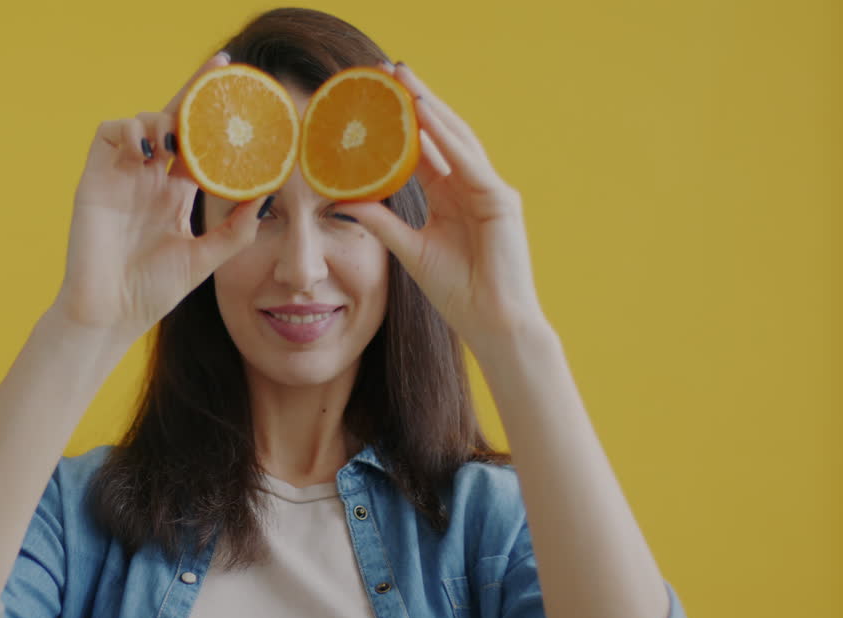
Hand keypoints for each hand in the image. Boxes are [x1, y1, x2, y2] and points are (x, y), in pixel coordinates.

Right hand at [53, 52, 269, 344]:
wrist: (110, 314)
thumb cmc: (152, 292)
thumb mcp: (205, 258)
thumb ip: (236, 230)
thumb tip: (266, 194)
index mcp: (175, 193)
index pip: (199, 142)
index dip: (215, 116)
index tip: (240, 88)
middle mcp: (150, 178)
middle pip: (173, 120)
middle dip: (194, 91)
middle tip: (219, 71)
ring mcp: (122, 176)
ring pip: (142, 120)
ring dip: (163, 117)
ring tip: (178, 136)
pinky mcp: (95, 179)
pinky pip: (108, 133)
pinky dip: (128, 128)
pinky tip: (149, 145)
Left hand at [338, 61, 546, 351]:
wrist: (491, 323)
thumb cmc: (458, 293)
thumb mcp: (409, 249)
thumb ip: (381, 221)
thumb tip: (342, 199)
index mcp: (450, 197)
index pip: (423, 149)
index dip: (401, 121)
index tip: (376, 95)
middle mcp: (471, 187)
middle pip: (442, 135)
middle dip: (417, 101)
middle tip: (390, 69)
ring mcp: (489, 191)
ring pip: (457, 140)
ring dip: (431, 109)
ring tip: (406, 80)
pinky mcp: (501, 201)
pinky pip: (470, 163)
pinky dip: (448, 140)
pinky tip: (427, 117)